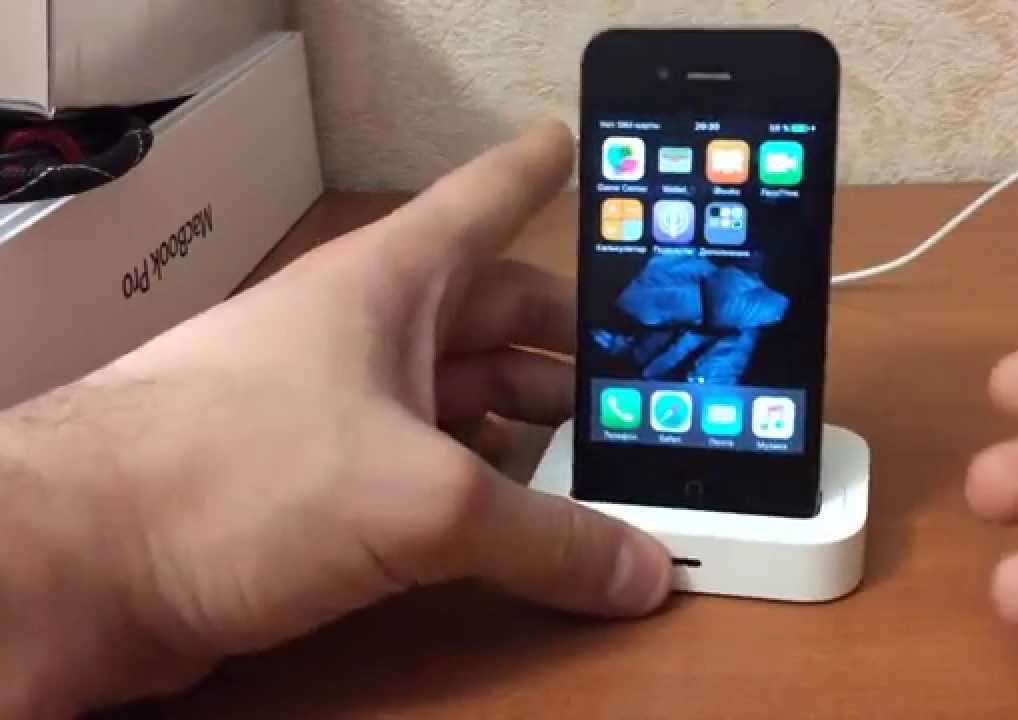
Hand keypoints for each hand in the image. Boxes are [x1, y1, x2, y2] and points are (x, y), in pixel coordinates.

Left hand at [2, 119, 669, 715]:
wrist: (82, 564)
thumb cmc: (237, 473)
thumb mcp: (423, 498)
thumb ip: (547, 535)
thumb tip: (640, 572)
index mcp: (391, 286)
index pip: (482, 202)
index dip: (534, 172)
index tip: (570, 144)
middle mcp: (367, 338)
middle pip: (490, 320)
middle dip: (565, 344)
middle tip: (640, 369)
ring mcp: (338, 412)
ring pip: (458, 402)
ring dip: (527, 426)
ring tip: (599, 454)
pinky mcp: (317, 486)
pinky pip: (424, 470)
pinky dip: (477, 488)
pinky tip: (514, 517)